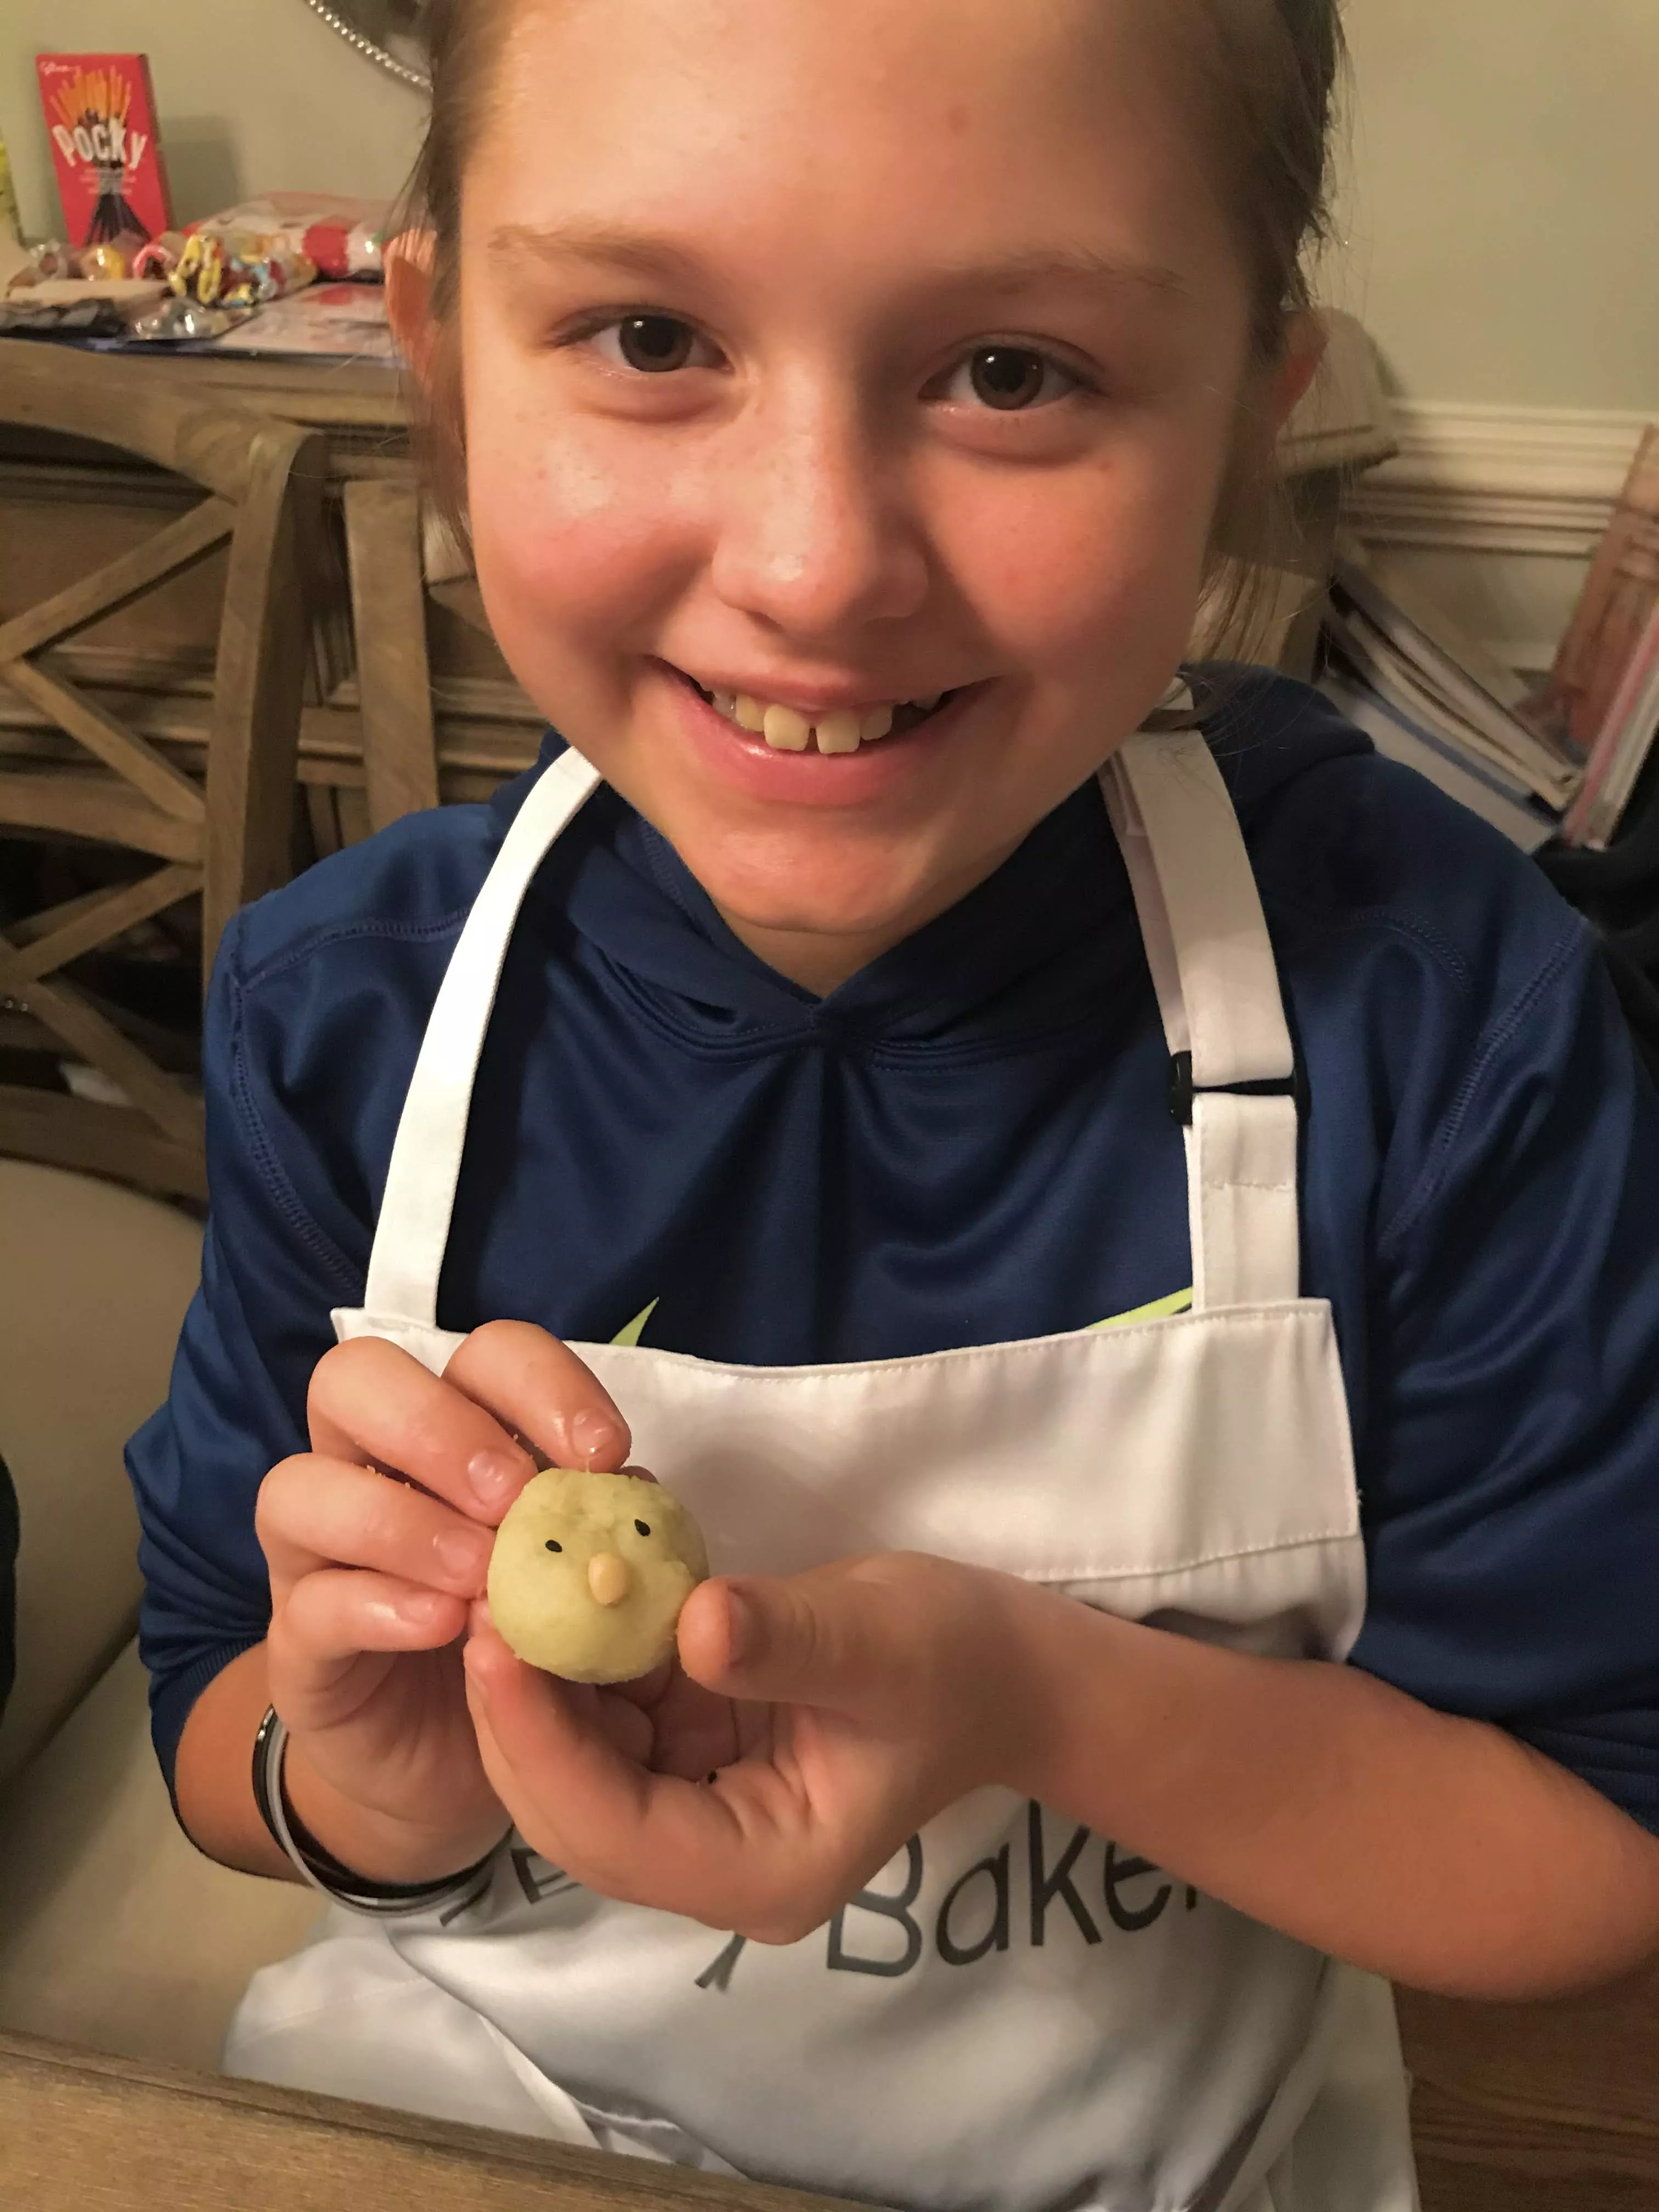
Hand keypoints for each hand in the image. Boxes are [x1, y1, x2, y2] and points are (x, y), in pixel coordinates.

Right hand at [256, 1320, 630, 1883]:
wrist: (465, 1765)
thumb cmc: (532, 1645)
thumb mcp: (587, 1584)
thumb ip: (602, 1531)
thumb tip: (629, 1490)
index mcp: (454, 1430)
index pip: (480, 1355)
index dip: (539, 1382)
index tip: (604, 1451)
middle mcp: (369, 1467)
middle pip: (355, 1379)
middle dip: (439, 1426)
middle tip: (512, 1497)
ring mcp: (317, 1553)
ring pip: (299, 1485)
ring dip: (399, 1519)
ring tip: (477, 1573)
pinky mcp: (297, 1643)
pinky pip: (309, 1602)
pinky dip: (378, 1604)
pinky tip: (442, 1626)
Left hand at [463, 1552, 1041, 1939]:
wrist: (998, 1666)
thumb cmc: (953, 1658)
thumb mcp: (879, 1640)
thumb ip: (785, 1640)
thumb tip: (691, 1624)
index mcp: (763, 1869)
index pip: (616, 1829)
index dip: (542, 1741)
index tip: (493, 1641)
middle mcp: (716, 1864)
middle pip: (574, 1814)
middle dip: (515, 1717)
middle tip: (474, 1605)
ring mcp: (698, 1818)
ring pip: (574, 1771)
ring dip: (533, 1687)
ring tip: (498, 1587)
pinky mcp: (689, 1764)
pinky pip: (606, 1727)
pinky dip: (575, 1665)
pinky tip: (555, 1593)